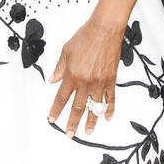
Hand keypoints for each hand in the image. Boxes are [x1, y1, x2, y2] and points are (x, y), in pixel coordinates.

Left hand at [47, 16, 124, 136]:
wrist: (104, 30)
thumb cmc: (86, 37)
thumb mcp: (66, 51)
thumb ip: (59, 68)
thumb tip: (52, 80)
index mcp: (72, 75)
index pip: (61, 97)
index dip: (56, 110)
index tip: (52, 119)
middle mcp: (85, 81)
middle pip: (77, 107)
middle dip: (72, 122)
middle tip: (70, 133)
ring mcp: (99, 82)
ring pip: (94, 107)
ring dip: (91, 121)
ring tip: (88, 131)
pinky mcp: (111, 80)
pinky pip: (110, 99)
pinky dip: (109, 109)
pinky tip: (106, 117)